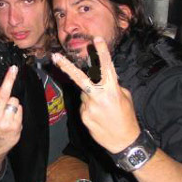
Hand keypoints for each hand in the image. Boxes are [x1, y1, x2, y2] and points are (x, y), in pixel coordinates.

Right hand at [0, 65, 21, 157]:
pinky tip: (12, 116)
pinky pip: (20, 109)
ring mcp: (6, 122)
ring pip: (14, 100)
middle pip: (4, 93)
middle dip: (9, 79)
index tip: (5, 76)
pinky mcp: (16, 125)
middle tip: (13, 68)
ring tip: (6, 111)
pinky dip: (17, 110)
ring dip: (12, 103)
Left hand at [52, 36, 139, 152]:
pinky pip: (83, 105)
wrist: (124, 142)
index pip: (106, 67)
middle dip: (66, 66)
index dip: (102, 52)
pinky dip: (89, 107)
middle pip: (80, 78)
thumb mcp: (125, 97)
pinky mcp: (83, 116)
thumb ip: (112, 85)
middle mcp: (99, 97)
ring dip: (91, 97)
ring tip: (103, 109)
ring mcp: (89, 107)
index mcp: (112, 90)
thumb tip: (101, 78)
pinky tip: (99, 116)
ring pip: (84, 94)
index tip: (96, 40)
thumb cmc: (127, 117)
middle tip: (54, 57)